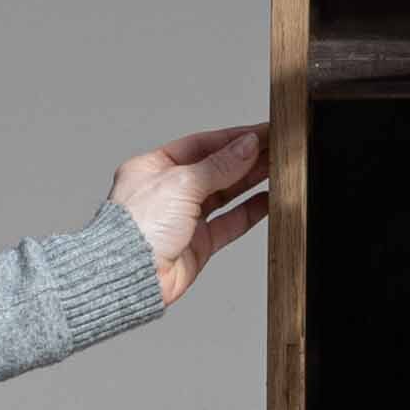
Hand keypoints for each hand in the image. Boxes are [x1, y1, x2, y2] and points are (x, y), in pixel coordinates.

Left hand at [107, 123, 268, 309]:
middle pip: (216, 168)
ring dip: (252, 180)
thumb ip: (219, 165)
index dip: (234, 138)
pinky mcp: (197, 244)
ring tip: (279, 168)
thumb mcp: (181, 182)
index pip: (202, 145)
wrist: (130, 276)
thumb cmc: (137, 228)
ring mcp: (184, 219)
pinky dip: (250, 211)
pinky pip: (230, 223)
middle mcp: (168, 191)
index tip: (262, 133)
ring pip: (225, 194)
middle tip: (277, 148)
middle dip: (247, 157)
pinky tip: (268, 199)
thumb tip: (247, 146)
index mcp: (154, 167)